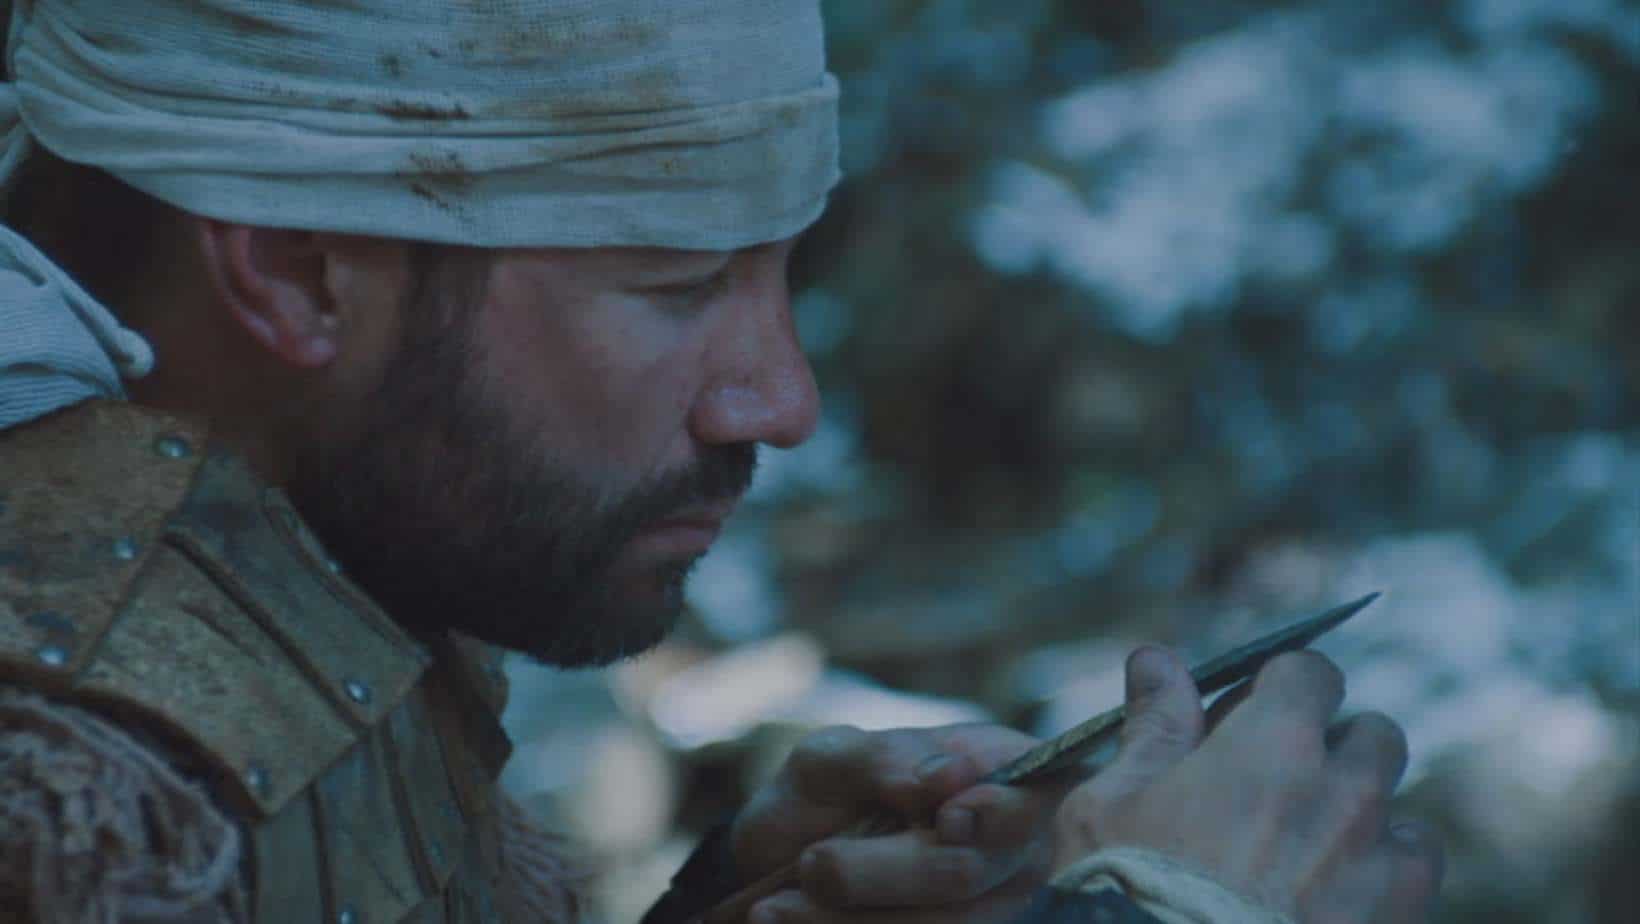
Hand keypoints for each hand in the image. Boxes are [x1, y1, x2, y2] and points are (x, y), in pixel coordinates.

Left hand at [730, 723, 1058, 921]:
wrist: (795, 853)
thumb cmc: (830, 790)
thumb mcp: (836, 755)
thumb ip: (881, 759)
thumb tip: (937, 779)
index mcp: (1002, 773)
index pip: (1026, 794)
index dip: (997, 812)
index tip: (952, 818)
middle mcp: (1013, 848)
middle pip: (965, 873)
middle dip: (882, 874)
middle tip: (812, 864)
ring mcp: (991, 908)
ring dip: (848, 920)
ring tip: (774, 910)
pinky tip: (787, 921)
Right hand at [1055, 647, 1444, 922]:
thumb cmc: (1130, 892)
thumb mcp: (1112, 803)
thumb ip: (1152, 727)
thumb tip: (1156, 660)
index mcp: (1274, 745)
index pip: (1311, 674)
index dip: (1283, 691)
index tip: (1255, 720)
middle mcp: (1343, 793)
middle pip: (1374, 737)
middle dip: (1337, 751)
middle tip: (1285, 790)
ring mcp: (1379, 864)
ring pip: (1402, 814)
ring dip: (1367, 821)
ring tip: (1315, 856)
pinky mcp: (1399, 919)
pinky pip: (1416, 879)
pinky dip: (1386, 881)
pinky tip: (1340, 900)